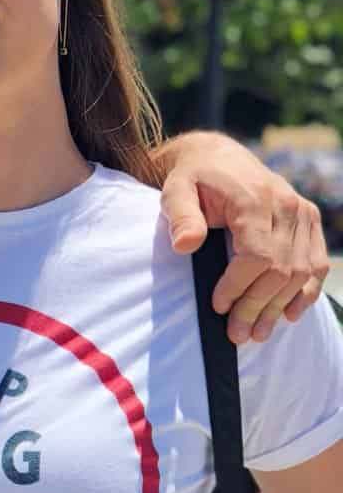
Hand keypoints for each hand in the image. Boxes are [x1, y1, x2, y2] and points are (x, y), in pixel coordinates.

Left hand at [158, 132, 329, 343]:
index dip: (239, 285)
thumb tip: (184, 245)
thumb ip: (180, 216)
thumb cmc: (193, 178)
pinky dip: (306, 291)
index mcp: (255, 199)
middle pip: (281, 270)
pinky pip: (316, 263)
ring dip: (279, 306)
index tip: (217, 306)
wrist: (218, 158)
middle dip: (257, 306)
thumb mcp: (176, 191)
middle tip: (237, 334)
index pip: (257, 255)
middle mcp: (287, 206)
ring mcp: (303, 213)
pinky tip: (289, 313)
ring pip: (301, 272)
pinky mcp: (309, 221)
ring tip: (258, 333)